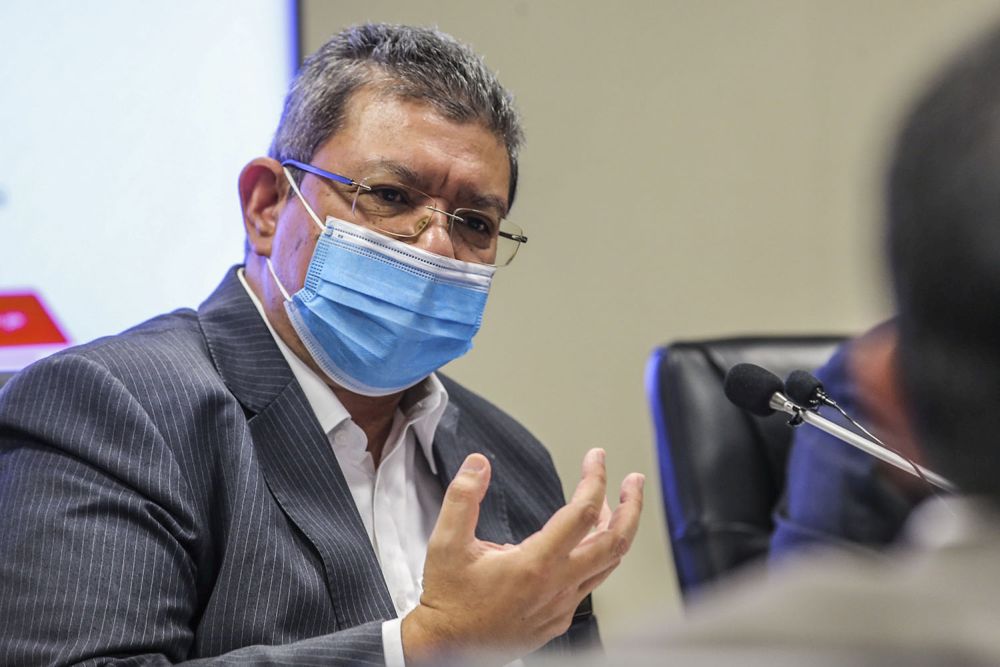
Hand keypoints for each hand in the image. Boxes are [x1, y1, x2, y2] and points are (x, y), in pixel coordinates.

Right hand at [401, 448, 643, 664]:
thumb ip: (463, 498)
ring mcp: (561, 606)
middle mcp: (556, 587)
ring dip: (616, 532)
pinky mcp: (558, 620)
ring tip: (613, 506)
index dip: (595, 479)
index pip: (582, 513)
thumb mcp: (445, 543)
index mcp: (534, 565)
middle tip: (634, 481)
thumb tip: (479, 464)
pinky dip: (597, 557)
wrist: (446, 648)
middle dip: (631, 506)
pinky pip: (590, 585)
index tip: (596, 458)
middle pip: (615, 542)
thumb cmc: (448, 599)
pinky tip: (584, 545)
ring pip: (607, 566)